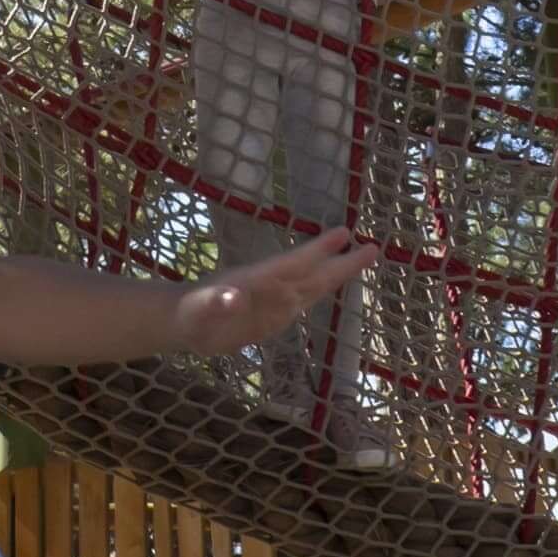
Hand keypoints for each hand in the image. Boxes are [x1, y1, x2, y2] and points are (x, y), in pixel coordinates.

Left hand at [178, 228, 377, 353]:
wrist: (184, 323)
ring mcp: (274, 302)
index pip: (294, 263)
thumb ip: (215, 303)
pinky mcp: (273, 317)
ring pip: (313, 286)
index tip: (344, 233)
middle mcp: (272, 288)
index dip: (318, 250)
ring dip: (337, 273)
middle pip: (313, 274)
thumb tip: (230, 296)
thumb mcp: (200, 311)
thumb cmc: (191, 315)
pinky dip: (322, 292)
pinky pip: (303, 302)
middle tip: (373, 247)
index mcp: (257, 281)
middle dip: (342, 262)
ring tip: (364, 256)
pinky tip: (333, 283)